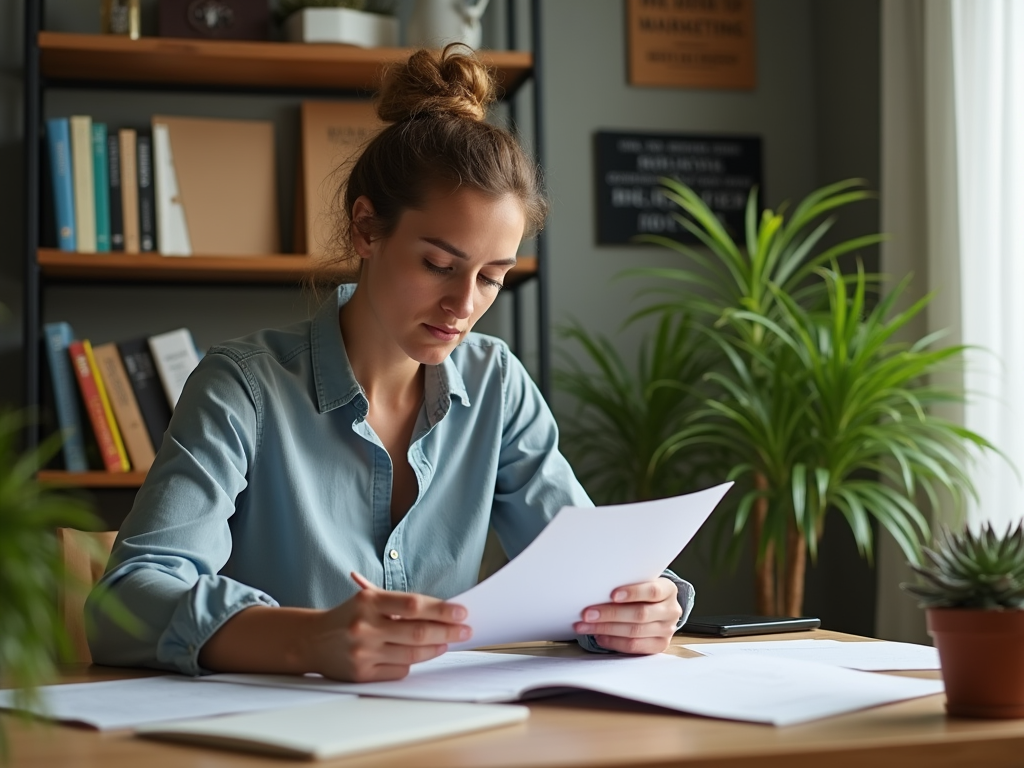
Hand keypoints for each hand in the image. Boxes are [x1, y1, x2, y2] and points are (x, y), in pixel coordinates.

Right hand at [305, 572, 470, 681]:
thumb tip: (443, 612)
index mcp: (368, 601)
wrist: (311, 640)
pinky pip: (399, 671)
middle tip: (465, 630)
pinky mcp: (361, 674)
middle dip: (448, 631)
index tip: (462, 612)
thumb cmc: (350, 616)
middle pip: (417, 632)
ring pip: (412, 654)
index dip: (441, 610)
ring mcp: (362, 653)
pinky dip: (413, 663)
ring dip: (435, 648)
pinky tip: (420, 655)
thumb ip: (402, 604)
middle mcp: (364, 627)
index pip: (414, 605)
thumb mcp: (369, 599)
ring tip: (447, 642)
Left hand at [573, 577, 680, 654]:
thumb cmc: (643, 592)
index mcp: (668, 590)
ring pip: (634, 632)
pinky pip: (633, 646)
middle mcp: (671, 611)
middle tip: (587, 614)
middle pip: (640, 614)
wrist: (658, 608)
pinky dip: (613, 642)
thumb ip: (626, 584)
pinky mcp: (659, 646)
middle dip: (610, 614)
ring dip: (605, 629)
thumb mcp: (641, 582)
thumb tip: (596, 589)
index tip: (612, 595)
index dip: (633, 593)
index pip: (652, 591)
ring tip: (585, 626)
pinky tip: (599, 636)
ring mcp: (667, 630)